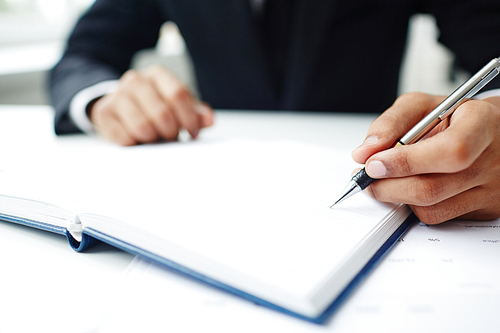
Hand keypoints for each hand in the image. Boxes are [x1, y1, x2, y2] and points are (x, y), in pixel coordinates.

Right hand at [88, 65, 213, 145]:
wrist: (119, 108)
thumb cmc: (155, 107)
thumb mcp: (177, 106)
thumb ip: (196, 112)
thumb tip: (210, 120)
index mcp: (157, 75)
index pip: (178, 94)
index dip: (189, 118)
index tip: (193, 133)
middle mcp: (135, 80)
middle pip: (162, 111)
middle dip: (171, 131)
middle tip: (172, 137)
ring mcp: (117, 95)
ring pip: (143, 125)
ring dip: (153, 138)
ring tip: (155, 138)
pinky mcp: (104, 113)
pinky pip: (124, 137)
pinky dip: (135, 143)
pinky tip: (138, 140)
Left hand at [352, 92, 499, 223]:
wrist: (493, 133)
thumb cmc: (457, 118)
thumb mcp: (424, 106)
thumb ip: (391, 123)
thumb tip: (365, 152)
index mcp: (482, 124)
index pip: (449, 151)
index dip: (406, 162)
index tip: (374, 163)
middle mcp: (491, 160)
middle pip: (431, 188)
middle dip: (387, 185)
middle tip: (366, 176)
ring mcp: (492, 190)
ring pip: (430, 209)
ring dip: (396, 197)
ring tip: (384, 180)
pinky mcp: (485, 210)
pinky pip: (438, 217)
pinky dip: (414, 205)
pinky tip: (409, 187)